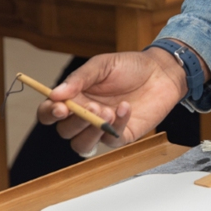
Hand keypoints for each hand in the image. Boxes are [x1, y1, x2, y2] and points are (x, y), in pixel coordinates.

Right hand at [36, 47, 187, 154]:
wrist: (162, 72)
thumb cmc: (130, 67)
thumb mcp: (102, 65)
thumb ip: (79, 78)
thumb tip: (54, 94)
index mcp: (74, 98)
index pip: (49, 113)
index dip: (49, 113)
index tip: (60, 107)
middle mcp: (84, 116)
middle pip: (65, 131)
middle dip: (75, 121)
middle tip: (93, 106)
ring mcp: (102, 128)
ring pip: (82, 145)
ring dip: (90, 132)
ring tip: (107, 111)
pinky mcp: (122, 135)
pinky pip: (111, 139)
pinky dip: (117, 125)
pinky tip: (126, 107)